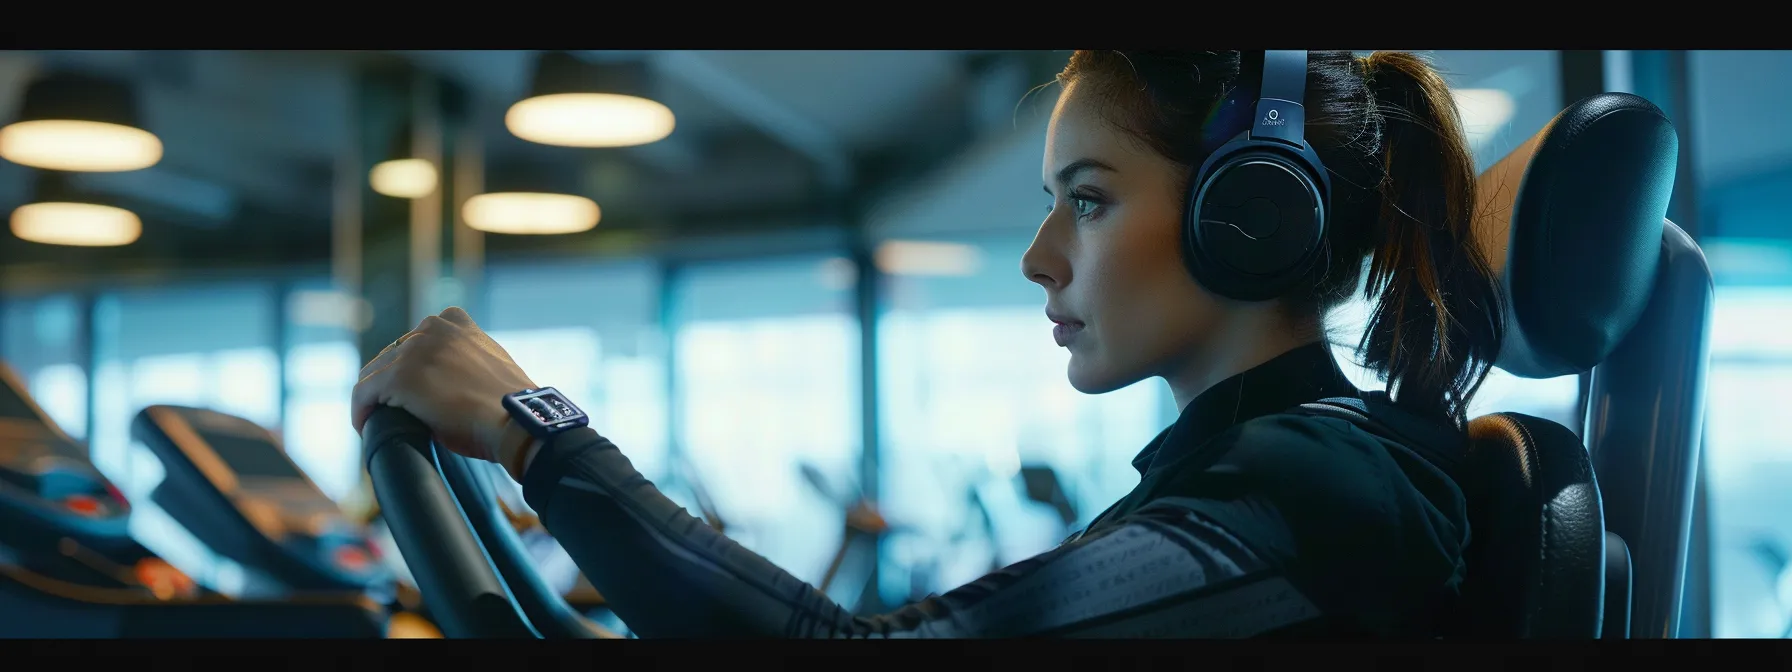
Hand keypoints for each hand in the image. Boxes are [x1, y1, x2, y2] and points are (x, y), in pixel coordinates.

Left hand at [351, 307, 535, 464]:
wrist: (515, 422)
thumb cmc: (508, 404)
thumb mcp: (491, 363)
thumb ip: (465, 358)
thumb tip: (449, 380)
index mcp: (454, 322)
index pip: (416, 341)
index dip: (412, 368)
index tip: (415, 392)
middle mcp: (431, 328)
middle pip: (391, 356)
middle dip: (391, 384)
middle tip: (397, 411)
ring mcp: (413, 351)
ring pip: (374, 375)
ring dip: (376, 399)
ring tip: (380, 421)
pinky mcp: (398, 378)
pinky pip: (363, 395)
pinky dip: (361, 413)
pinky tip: (366, 428)